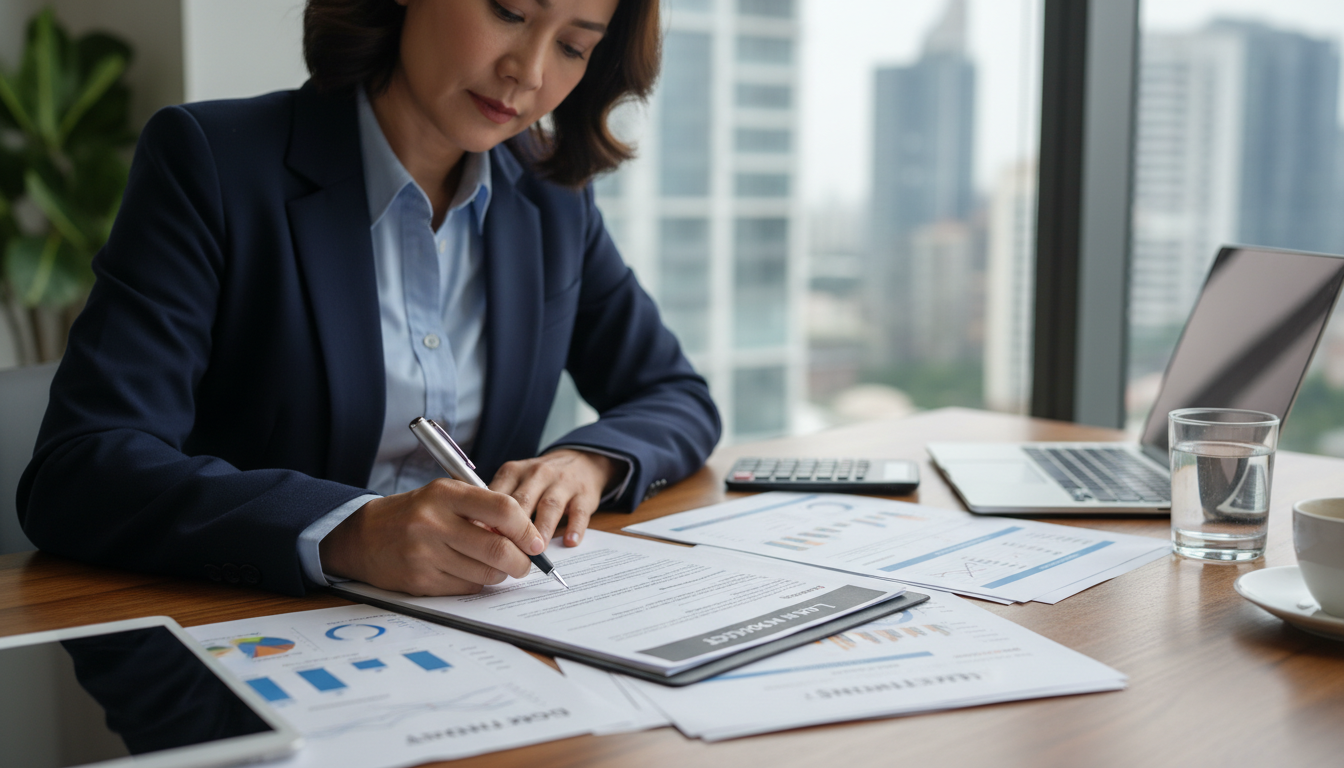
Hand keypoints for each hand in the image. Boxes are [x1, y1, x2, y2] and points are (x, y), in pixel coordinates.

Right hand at [319, 479, 546, 595]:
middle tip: (525, 563)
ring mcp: (425, 554)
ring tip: (494, 565)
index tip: (536, 542)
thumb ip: (481, 509)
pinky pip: (466, 587)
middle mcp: (434, 523)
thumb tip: (524, 535)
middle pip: (498, 549)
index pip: (502, 509)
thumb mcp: (444, 496)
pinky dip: (477, 582)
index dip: (527, 528)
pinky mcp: (420, 581)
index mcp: (445, 494)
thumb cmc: (413, 513)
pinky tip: (467, 571)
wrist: (362, 537)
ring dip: (499, 573)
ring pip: (486, 573)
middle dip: (521, 561)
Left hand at [490, 449, 615, 546]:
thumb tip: (478, 535)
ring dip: (541, 530)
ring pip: (549, 506)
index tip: (481, 541)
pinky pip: (579, 511)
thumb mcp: (515, 483)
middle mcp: (537, 474)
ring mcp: (562, 483)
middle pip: (522, 501)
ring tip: (535, 552)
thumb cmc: (538, 481)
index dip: (488, 520)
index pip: (497, 495)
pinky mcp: (584, 494)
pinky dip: (575, 527)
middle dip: (513, 529)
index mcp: (514, 472)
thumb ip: (498, 506)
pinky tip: (569, 542)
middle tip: (506, 554)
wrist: (580, 462)